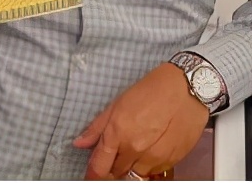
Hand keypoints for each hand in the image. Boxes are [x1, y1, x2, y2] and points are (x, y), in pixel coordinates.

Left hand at [74, 63, 208, 179]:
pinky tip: (148, 150)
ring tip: (132, 150)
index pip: (100, 166)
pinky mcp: (172, 161)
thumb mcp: (117, 104)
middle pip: (118, 172)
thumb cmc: (150, 91)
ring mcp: (155, 158)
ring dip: (130, 167)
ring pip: (136, 174)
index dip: (93, 174)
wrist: (185, 91)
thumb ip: (97, 127)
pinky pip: (154, 172)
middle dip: (112, 167)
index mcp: (118, 133)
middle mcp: (135, 149)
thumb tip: (79, 143)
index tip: (90, 176)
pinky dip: (147, 166)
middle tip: (113, 155)